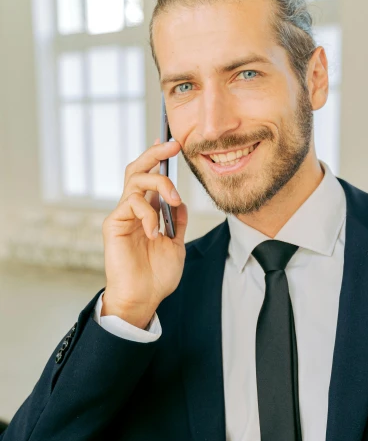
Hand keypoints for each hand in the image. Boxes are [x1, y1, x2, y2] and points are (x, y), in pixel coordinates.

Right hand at [101, 139, 187, 327]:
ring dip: (160, 184)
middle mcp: (133, 209)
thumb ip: (177, 222)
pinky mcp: (114, 224)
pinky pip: (132, 204)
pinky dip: (148, 214)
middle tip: (173, 146)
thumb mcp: (176, 245)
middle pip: (138, 169)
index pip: (150, 177)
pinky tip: (155, 233)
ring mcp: (122, 215)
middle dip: (155, 153)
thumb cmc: (157, 276)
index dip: (157, 157)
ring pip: (136, 180)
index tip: (171, 142)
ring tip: (173, 200)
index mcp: (147, 212)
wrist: (143, 298)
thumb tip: (181, 202)